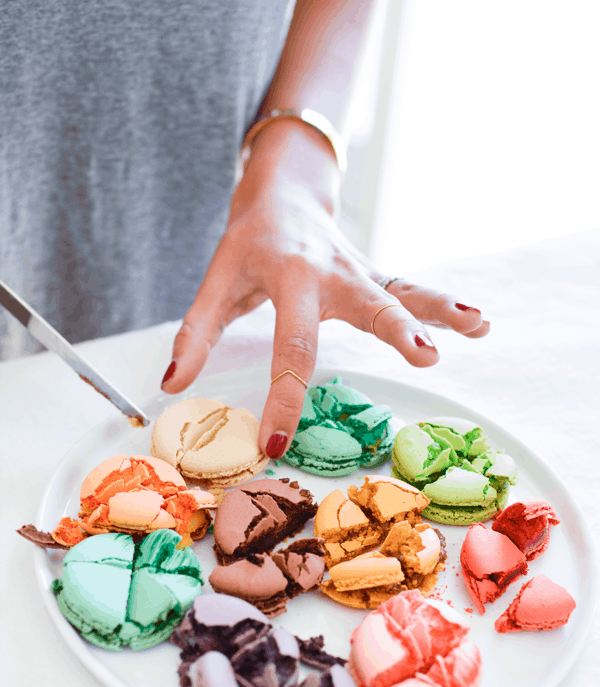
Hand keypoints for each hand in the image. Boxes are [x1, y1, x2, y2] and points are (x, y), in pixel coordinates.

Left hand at [161, 121, 488, 458]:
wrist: (283, 192)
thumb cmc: (248, 243)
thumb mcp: (217, 280)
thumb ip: (196, 332)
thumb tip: (172, 384)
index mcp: (289, 276)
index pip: (291, 346)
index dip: (284, 398)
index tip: (277, 444)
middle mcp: (333, 273)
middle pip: (368, 304)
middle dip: (396, 329)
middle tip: (424, 356)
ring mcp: (361, 272)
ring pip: (404, 291)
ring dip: (441, 311)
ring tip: (478, 326)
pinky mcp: (376, 275)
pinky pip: (412, 290)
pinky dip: (444, 306)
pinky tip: (479, 322)